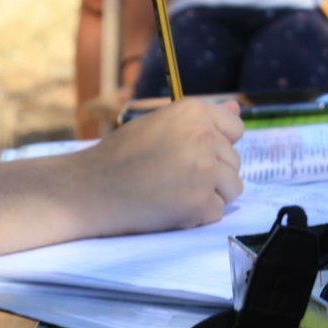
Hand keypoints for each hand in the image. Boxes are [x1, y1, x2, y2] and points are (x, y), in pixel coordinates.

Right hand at [81, 98, 243, 230]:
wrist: (89, 189)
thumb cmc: (119, 156)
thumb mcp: (157, 125)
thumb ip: (198, 120)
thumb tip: (238, 110)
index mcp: (193, 112)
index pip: (234, 129)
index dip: (215, 145)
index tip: (189, 155)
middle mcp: (205, 137)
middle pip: (234, 162)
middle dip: (210, 173)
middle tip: (170, 177)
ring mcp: (205, 171)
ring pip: (232, 188)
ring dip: (208, 195)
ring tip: (171, 192)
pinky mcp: (201, 203)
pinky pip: (217, 212)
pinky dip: (196, 216)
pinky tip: (168, 208)